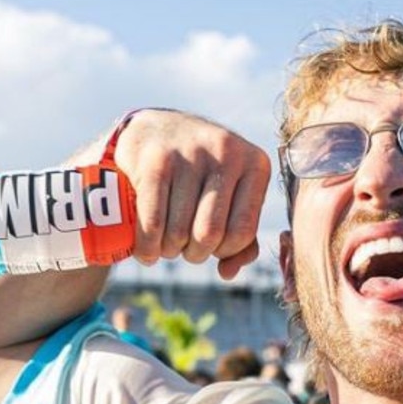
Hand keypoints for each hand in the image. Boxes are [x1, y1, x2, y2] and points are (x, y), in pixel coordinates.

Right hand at [112, 109, 271, 278]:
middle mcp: (226, 152)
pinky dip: (147, 247)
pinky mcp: (154, 160)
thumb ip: (241, 240)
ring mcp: (189, 153)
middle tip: (184, 249)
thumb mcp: (231, 198)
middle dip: (194, 253)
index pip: (242, 232)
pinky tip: (147, 250)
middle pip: (209, 234)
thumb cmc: (202, 177)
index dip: (223, 251)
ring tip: (166, 245)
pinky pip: (152, 221)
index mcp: (255, 164)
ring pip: (179, 232)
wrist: (156, 131)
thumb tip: (228, 273)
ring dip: (169, 251)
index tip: (211, 247)